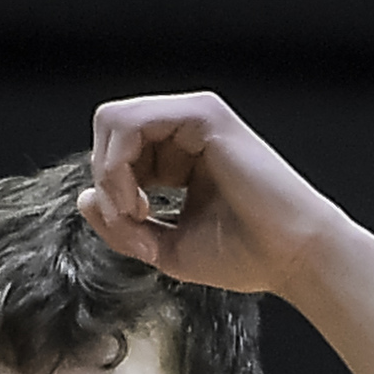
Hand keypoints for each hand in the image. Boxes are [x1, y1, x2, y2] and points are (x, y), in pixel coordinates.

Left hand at [75, 92, 350, 297]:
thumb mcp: (162, 246)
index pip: (115, 152)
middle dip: (105, 181)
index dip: (109, 193)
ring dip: (110, 176)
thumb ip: (121, 224)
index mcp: (178, 152)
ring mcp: (193, 116)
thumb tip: (83, 198)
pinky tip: (139, 204)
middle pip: (109, 131)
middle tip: (131, 222)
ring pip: (113, 122)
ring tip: (134, 215)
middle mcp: (184, 127)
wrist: (290, 257)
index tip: (135, 232)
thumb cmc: (241, 255)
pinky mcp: (202, 115)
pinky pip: (129, 123)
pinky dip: (119, 168)